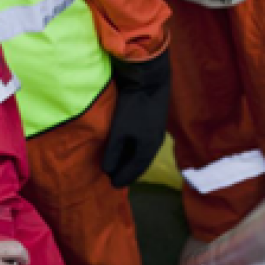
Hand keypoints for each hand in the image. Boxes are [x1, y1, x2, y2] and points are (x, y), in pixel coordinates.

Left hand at [101, 52, 171, 187]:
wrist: (151, 79)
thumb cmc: (134, 106)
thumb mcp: (119, 131)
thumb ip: (113, 152)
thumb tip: (107, 170)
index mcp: (147, 149)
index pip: (134, 171)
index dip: (122, 178)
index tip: (112, 185)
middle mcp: (155, 144)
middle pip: (140, 163)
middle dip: (127, 171)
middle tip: (115, 176)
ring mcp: (157, 132)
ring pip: (143, 153)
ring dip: (131, 159)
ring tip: (120, 163)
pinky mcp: (155, 122)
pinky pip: (144, 143)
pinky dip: (134, 149)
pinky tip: (127, 145)